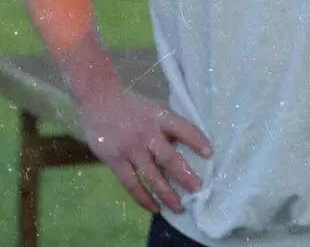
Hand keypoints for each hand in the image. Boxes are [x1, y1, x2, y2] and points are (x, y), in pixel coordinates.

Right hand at [77, 86, 210, 213]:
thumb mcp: (154, 110)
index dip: (197, 141)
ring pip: (151, 176)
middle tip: (198, 189)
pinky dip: (143, 197)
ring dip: (166, 193)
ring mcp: (130, 149)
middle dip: (185, 175)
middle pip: (169, 158)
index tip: (209, 154)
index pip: (183, 129)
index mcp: (160, 118)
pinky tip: (154, 207)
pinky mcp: (115, 161)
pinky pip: (131, 183)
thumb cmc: (133, 108)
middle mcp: (147, 134)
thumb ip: (167, 128)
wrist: (100, 102)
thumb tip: (187, 148)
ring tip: (179, 206)